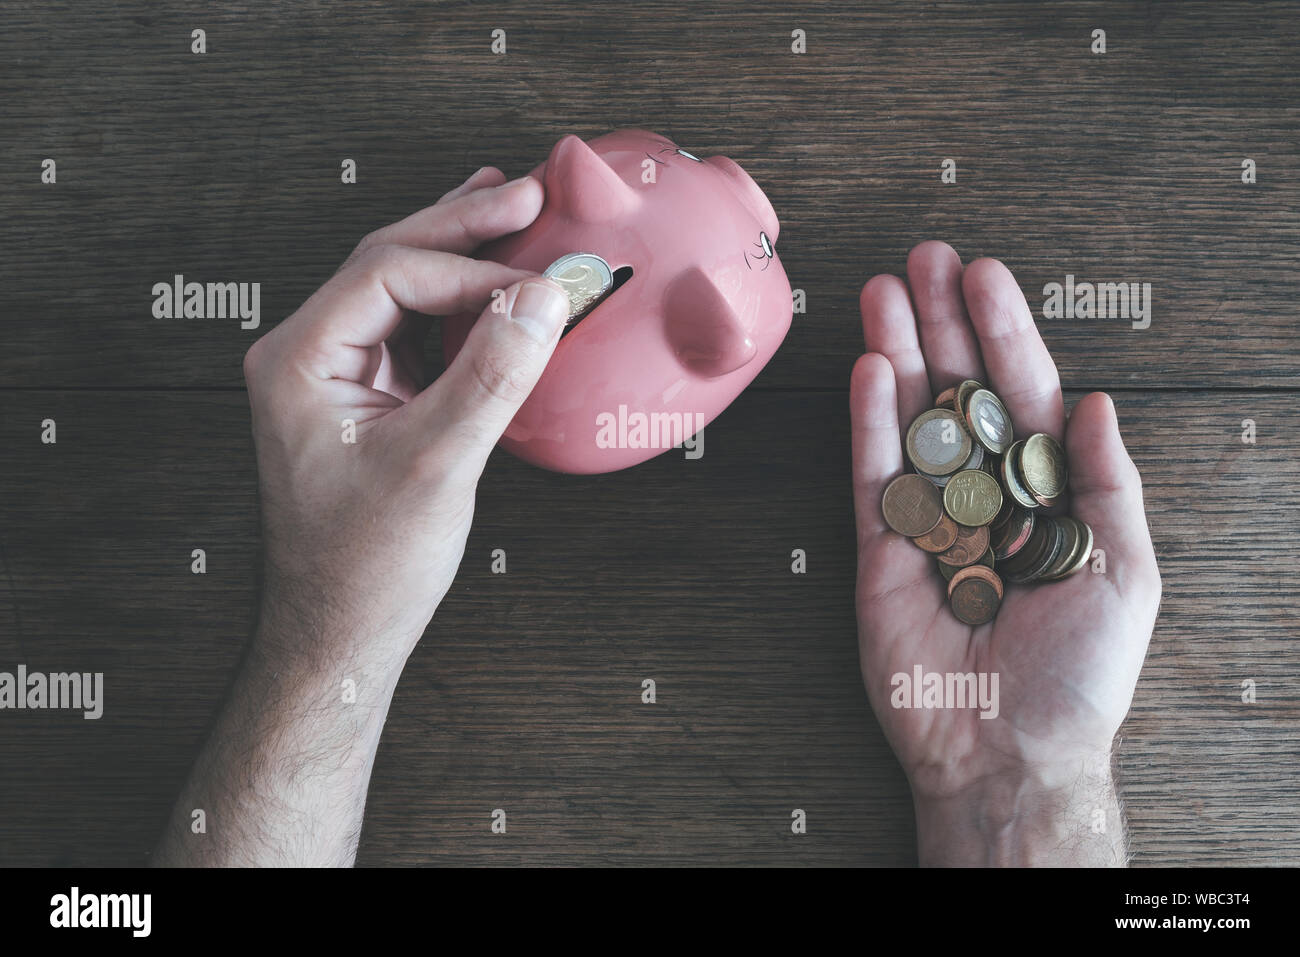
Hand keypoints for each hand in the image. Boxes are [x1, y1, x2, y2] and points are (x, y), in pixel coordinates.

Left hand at [243, 166, 568, 671]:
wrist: (339, 631)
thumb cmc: (364, 565)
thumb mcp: (435, 465)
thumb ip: (490, 375)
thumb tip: (540, 299)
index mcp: (299, 360)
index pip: (391, 273)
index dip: (472, 268)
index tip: (540, 280)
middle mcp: (307, 356)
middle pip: (390, 261)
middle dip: (462, 226)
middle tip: (529, 193)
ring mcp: (334, 375)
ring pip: (399, 287)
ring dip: (458, 250)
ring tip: (509, 209)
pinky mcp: (365, 398)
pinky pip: (412, 329)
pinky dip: (457, 301)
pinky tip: (493, 284)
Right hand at [849, 242, 1160, 865]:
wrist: (1009, 748)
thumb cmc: (1078, 673)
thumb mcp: (1123, 570)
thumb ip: (1106, 481)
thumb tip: (1097, 402)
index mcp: (1043, 497)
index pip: (1022, 397)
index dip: (1005, 334)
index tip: (985, 275)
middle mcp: (983, 497)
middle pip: (958, 393)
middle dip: (941, 324)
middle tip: (923, 259)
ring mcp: (927, 520)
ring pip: (910, 420)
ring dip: (899, 353)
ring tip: (885, 291)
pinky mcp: (880, 551)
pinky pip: (873, 474)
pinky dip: (871, 422)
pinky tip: (872, 369)